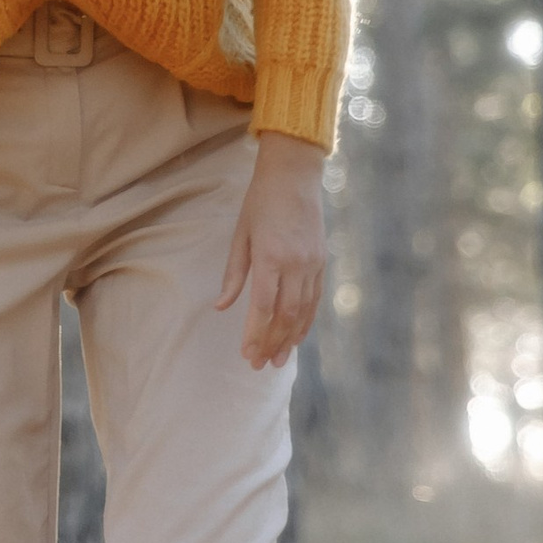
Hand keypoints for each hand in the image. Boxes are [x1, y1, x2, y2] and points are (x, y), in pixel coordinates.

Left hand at [218, 134, 325, 371]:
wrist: (294, 176)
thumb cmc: (260, 203)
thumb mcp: (240, 235)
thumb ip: (234, 273)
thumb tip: (221, 307)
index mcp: (271, 257)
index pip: (263, 307)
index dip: (255, 334)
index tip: (246, 354)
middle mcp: (295, 264)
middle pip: (285, 315)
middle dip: (271, 343)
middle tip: (259, 365)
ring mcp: (312, 264)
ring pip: (303, 312)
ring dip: (290, 339)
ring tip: (277, 360)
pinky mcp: (321, 262)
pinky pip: (314, 300)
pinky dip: (306, 321)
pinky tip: (296, 337)